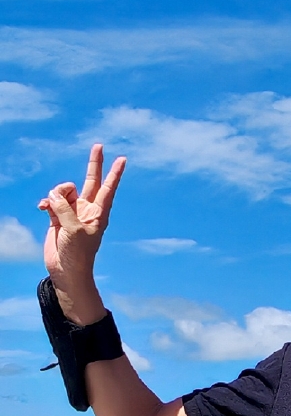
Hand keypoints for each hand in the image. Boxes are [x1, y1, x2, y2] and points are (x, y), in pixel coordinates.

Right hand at [39, 144, 125, 323]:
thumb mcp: (73, 229)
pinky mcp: (58, 217)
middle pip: (91, 180)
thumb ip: (64, 208)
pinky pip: (51, 200)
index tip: (122, 159)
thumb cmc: (77, 254)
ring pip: (63, 190)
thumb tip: (54, 195)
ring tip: (53, 209)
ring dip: (56, 195)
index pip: (108, 187)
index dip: (114, 173)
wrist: (66, 270)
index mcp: (99, 212)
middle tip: (99, 145)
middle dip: (94, 163)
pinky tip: (43, 208)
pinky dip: (47, 202)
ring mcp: (72, 212)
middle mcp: (87, 209)